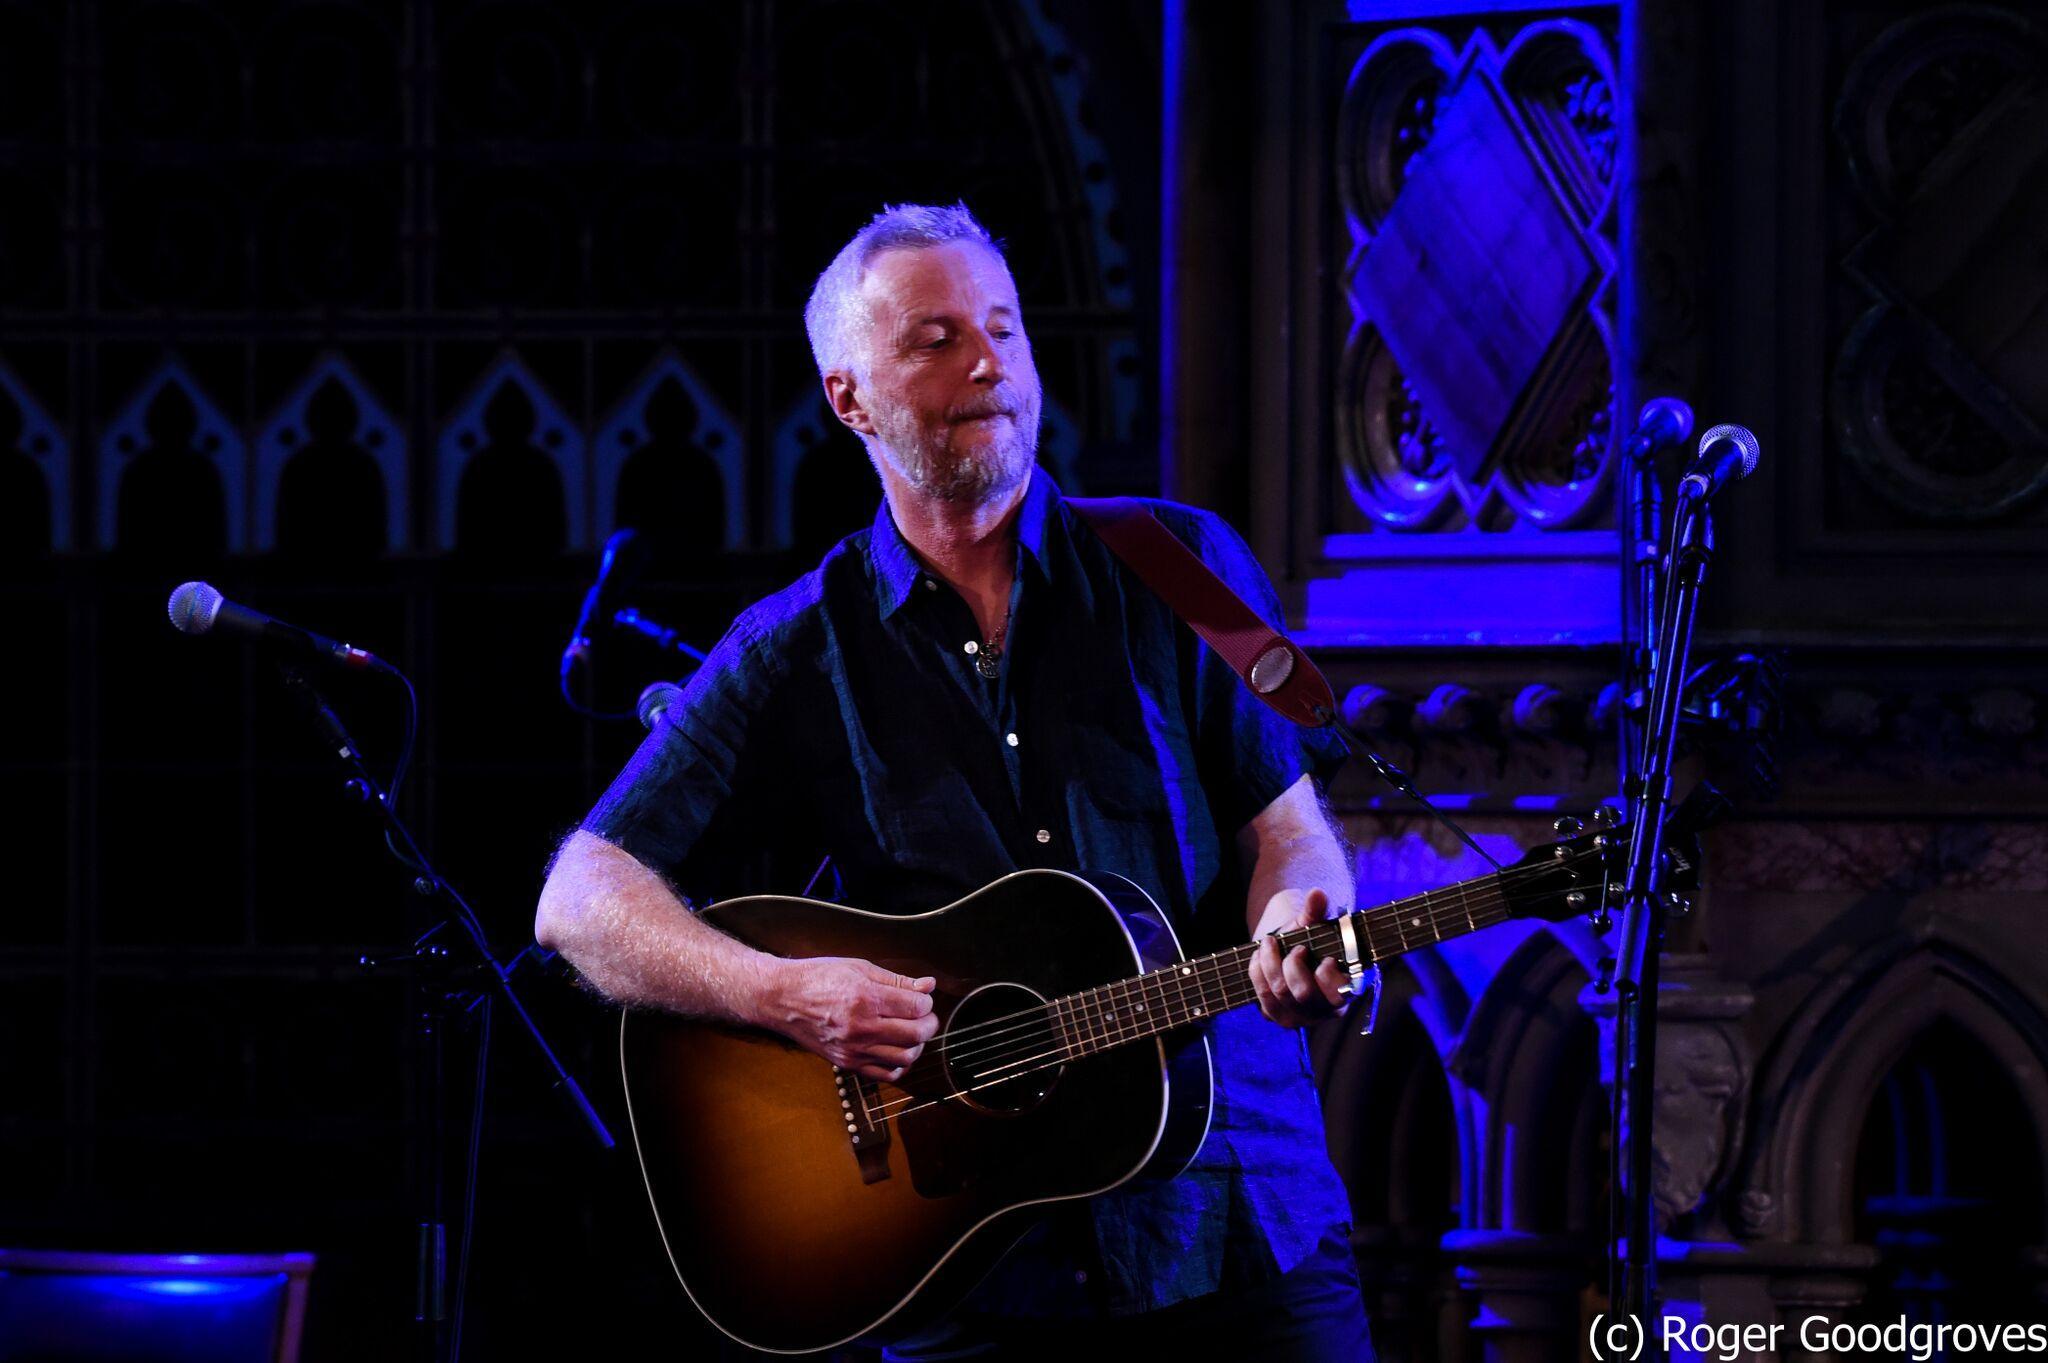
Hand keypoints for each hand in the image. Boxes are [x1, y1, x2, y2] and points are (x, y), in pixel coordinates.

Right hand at [760, 957, 938, 1081]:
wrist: (783, 999)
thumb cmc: (819, 978)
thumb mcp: (859, 968)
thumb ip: (896, 980)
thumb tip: (927, 986)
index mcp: (866, 998)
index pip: (917, 1007)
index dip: (926, 1002)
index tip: (921, 998)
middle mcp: (861, 1027)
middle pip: (916, 1034)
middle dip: (929, 1023)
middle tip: (925, 1016)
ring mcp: (854, 1049)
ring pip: (905, 1057)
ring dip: (917, 1045)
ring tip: (911, 1031)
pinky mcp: (847, 1063)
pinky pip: (885, 1074)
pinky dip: (899, 1065)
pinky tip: (896, 1049)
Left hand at [1248, 887, 1349, 1028]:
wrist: (1286, 952)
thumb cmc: (1307, 940)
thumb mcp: (1312, 926)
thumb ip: (1316, 911)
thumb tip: (1317, 893)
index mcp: (1343, 991)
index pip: (1339, 994)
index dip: (1329, 975)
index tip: (1326, 957)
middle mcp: (1323, 1010)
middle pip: (1303, 994)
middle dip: (1293, 965)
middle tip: (1295, 948)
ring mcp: (1299, 1017)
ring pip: (1279, 994)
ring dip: (1270, 964)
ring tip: (1270, 944)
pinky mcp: (1276, 1016)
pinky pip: (1262, 997)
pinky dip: (1257, 973)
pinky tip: (1258, 956)